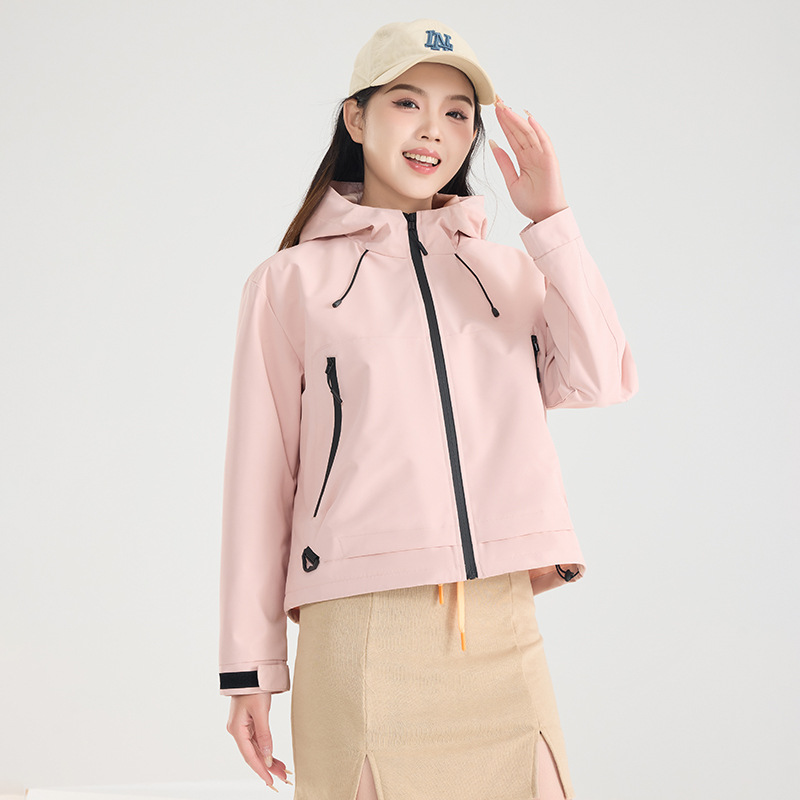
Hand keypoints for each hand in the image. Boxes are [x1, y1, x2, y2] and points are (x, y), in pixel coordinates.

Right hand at [226, 693, 292, 791]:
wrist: (250, 671)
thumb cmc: (253, 687)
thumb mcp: (261, 711)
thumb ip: (264, 735)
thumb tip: (267, 756)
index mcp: (237, 729)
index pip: (249, 756)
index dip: (260, 770)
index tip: (271, 781)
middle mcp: (237, 730)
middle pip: (253, 754)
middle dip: (267, 767)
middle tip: (283, 778)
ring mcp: (242, 727)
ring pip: (256, 748)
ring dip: (268, 760)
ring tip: (283, 770)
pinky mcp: (248, 723)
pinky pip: (257, 740)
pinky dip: (266, 749)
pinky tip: (274, 757)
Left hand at [489, 95, 567, 223]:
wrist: (543, 215)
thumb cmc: (531, 202)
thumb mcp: (511, 181)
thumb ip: (504, 163)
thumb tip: (493, 144)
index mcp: (524, 159)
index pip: (512, 136)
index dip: (503, 123)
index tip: (493, 110)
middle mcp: (533, 154)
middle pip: (519, 131)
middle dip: (508, 116)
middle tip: (497, 101)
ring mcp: (542, 156)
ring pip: (528, 133)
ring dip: (517, 119)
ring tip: (506, 107)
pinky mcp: (550, 160)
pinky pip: (544, 141)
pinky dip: (537, 129)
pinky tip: (528, 118)